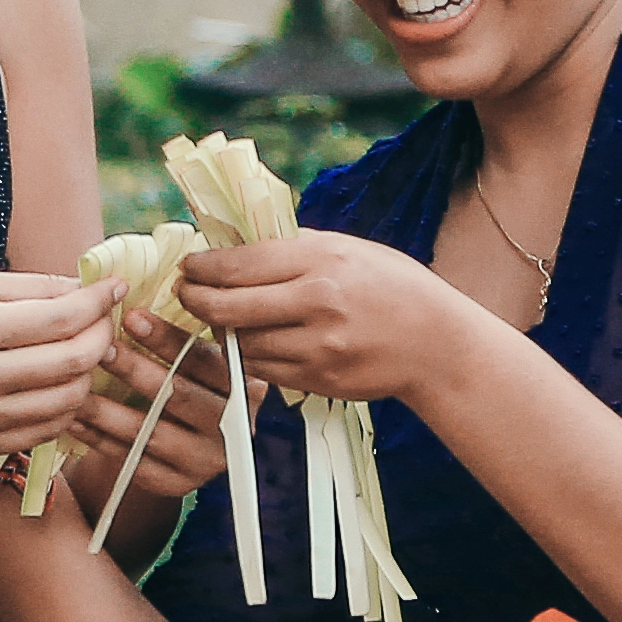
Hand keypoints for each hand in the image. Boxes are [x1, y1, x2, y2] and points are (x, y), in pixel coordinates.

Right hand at [0, 270, 115, 467]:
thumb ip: (28, 288)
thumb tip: (87, 288)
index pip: (60, 320)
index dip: (98, 302)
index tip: (114, 288)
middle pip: (72, 362)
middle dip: (102, 336)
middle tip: (104, 319)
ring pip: (68, 400)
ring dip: (89, 373)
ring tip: (83, 350)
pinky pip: (46, 429)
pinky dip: (66, 405)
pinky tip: (60, 382)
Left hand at [71, 314, 242, 522]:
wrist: (193, 441)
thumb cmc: (189, 380)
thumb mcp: (201, 358)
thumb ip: (185, 332)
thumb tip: (135, 292)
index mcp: (245, 386)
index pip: (206, 360)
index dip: (167, 339)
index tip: (131, 316)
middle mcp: (232, 427)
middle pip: (178, 396)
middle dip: (134, 369)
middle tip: (98, 348)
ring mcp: (206, 461)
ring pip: (149, 432)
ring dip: (105, 408)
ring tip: (75, 384)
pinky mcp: (177, 484)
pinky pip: (132, 460)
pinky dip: (98, 439)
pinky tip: (72, 420)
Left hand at [174, 230, 483, 407]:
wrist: (436, 343)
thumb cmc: (393, 286)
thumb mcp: (350, 249)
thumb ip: (297, 246)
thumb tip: (239, 243)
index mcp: (322, 260)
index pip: (241, 264)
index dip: (204, 267)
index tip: (189, 266)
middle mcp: (316, 303)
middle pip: (230, 307)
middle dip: (197, 300)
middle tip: (185, 293)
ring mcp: (317, 346)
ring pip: (242, 343)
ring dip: (221, 333)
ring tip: (218, 318)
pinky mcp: (317, 378)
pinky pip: (264, 369)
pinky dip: (249, 356)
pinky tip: (249, 342)